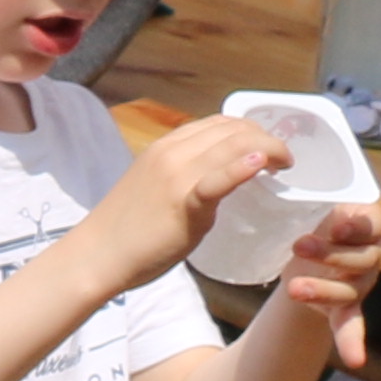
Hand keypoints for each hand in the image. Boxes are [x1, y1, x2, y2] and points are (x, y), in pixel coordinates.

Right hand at [97, 112, 280, 294]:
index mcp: (165, 147)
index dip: (251, 130)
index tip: (266, 150)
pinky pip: (218, 179)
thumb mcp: (155, 186)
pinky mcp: (184, 202)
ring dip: (269, 150)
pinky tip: (262, 164)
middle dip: (266, 139)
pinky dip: (242, 168)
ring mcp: (177, 175)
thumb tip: (219, 179)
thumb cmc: (125, 229)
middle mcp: (172, 153)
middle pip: (233, 130)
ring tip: (284, 167)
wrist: (96, 256)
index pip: (218, 123)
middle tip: (282, 161)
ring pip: (233, 146)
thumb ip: (186, 176)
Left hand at [277, 199, 380, 355]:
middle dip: (331, 254)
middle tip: (299, 246)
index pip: (372, 224)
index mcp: (368, 225)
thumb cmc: (314, 219)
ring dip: (324, 290)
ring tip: (294, 288)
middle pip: (361, 258)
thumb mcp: (314, 204)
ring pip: (351, 290)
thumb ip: (319, 201)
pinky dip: (353, 341)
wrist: (306, 250)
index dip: (357, 225)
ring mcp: (360, 283)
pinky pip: (353, 324)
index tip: (338, 222)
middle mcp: (371, 254)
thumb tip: (317, 196)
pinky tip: (356, 360)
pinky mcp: (346, 306)